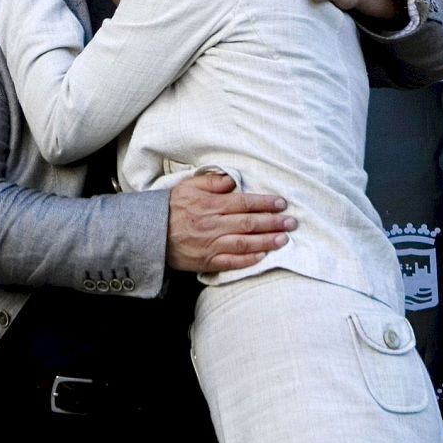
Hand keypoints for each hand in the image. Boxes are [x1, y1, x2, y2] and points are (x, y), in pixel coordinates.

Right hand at [167, 172, 296, 273]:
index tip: (281, 203)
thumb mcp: (188, 186)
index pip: (245, 203)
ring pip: (245, 243)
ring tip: (284, 239)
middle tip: (292, 222)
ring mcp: (211, 244)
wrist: (150, 234)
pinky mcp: (207, 261)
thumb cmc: (171, 207)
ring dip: (267, 241)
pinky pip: (232, 262)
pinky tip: (263, 256)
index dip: (265, 203)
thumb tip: (233, 180)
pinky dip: (249, 259)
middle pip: (250, 223)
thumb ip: (212, 182)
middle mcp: (214, 224)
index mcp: (211, 204)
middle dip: (274, 222)